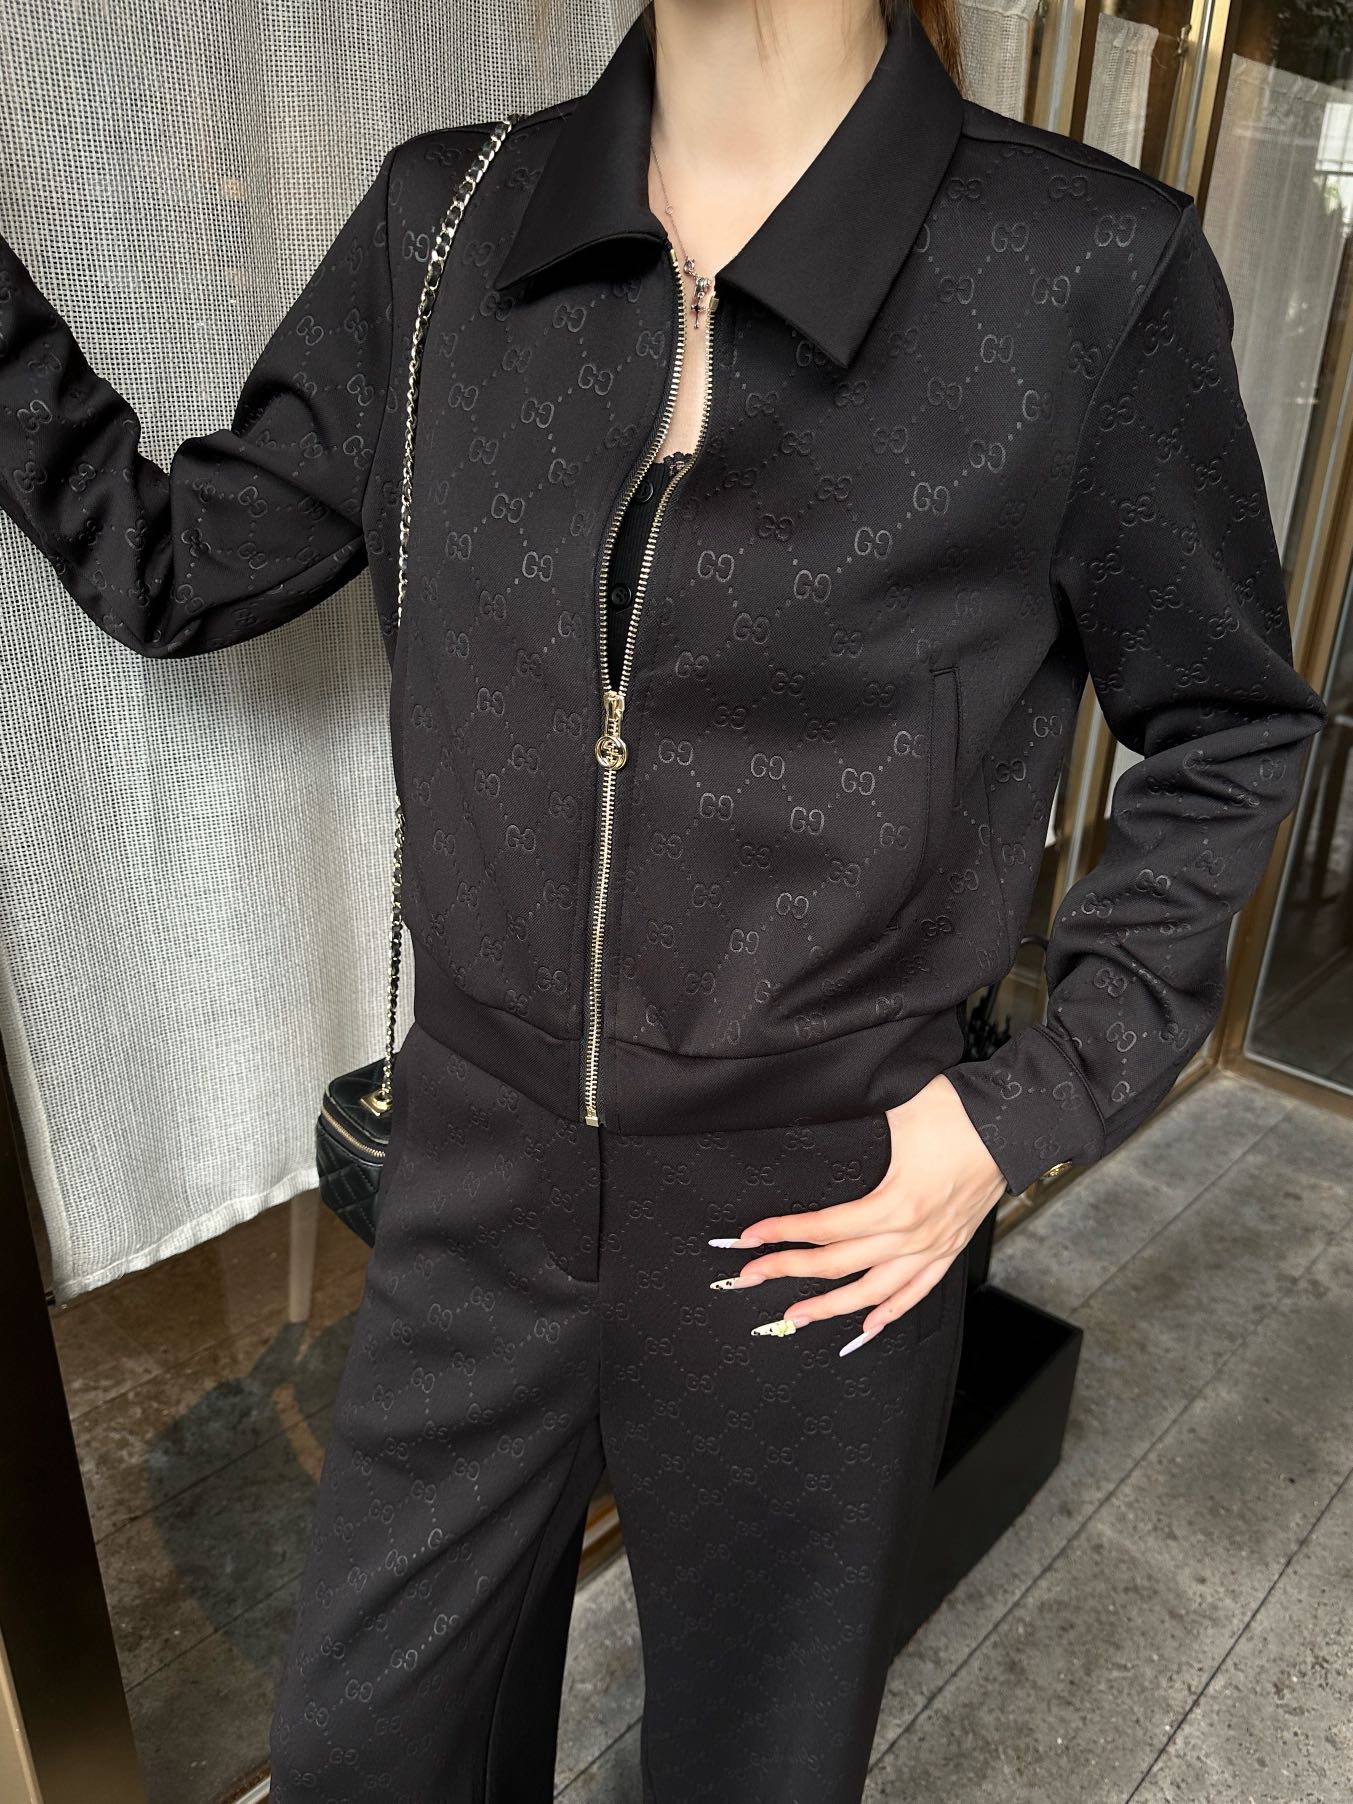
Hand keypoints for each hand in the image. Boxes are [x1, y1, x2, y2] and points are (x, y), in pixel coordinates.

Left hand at [708, 1074, 1007, 1354]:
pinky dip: (890, 1313)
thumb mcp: (898, 1106)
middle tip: (751, 1277)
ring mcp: (934, 1247)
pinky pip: (918, 1292)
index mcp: (896, 1203)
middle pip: (839, 1264)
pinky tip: (867, 1327)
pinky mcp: (950, 1248)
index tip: (750, 1237)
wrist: (1016, 1124)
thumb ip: (857, 1117)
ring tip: (797, 1317)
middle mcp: (913, 1235)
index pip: (826, 1228)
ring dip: (832, 1307)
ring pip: (875, 1292)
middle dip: (789, 1271)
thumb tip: (819, 1112)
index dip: (783, 1233)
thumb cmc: (959, 1111)